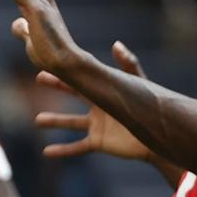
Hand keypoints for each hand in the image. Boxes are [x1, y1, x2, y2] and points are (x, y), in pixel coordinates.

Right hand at [33, 42, 157, 162]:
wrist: (158, 134)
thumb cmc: (149, 107)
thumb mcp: (137, 84)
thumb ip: (128, 64)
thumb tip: (116, 44)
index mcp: (105, 91)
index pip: (81, 79)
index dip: (66, 74)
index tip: (49, 65)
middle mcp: (98, 106)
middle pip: (74, 94)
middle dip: (57, 87)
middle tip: (39, 78)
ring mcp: (97, 125)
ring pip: (71, 123)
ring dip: (55, 122)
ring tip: (38, 120)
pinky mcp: (98, 142)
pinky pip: (77, 147)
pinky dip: (63, 150)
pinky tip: (47, 152)